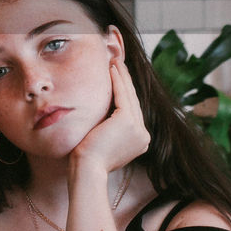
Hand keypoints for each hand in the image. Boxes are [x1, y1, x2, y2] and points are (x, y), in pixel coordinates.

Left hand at [71, 60, 149, 175]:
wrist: (87, 169)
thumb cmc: (88, 158)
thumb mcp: (105, 140)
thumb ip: (110, 127)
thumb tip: (104, 112)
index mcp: (139, 141)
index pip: (132, 111)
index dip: (125, 92)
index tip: (118, 77)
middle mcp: (143, 135)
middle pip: (133, 101)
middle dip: (125, 81)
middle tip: (118, 64)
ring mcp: (138, 128)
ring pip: (129, 96)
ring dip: (122, 76)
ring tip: (115, 62)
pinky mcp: (128, 121)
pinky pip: (122, 96)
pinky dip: (117, 81)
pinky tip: (112, 69)